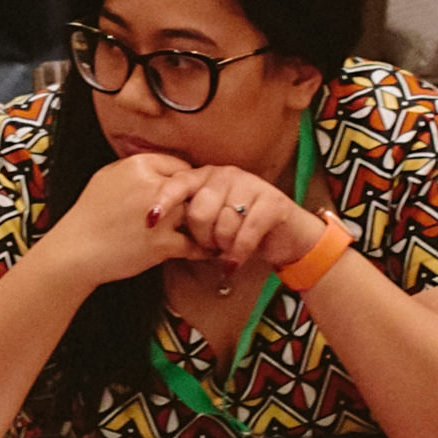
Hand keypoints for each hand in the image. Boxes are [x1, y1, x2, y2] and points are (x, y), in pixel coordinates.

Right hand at [26, 150, 214, 292]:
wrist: (76, 250)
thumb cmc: (89, 215)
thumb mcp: (107, 176)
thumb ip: (137, 168)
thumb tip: (164, 167)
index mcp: (139, 165)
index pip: (180, 166)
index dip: (188, 182)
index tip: (191, 193)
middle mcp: (152, 186)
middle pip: (194, 188)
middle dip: (201, 200)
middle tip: (212, 210)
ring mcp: (160, 216)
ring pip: (198, 214)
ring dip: (206, 223)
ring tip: (214, 230)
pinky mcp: (162, 244)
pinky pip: (195, 244)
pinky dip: (203, 249)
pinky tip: (210, 250)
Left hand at [147, 158, 335, 271]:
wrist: (287, 236)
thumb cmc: (241, 230)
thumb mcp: (210, 220)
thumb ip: (189, 218)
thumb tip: (156, 227)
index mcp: (207, 176)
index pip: (178, 183)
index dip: (163, 201)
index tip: (150, 220)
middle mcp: (227, 175)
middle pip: (200, 211)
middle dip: (202, 238)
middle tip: (211, 246)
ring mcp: (251, 186)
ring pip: (223, 224)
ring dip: (223, 247)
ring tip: (227, 249)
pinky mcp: (272, 202)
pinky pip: (245, 234)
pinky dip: (238, 253)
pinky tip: (235, 261)